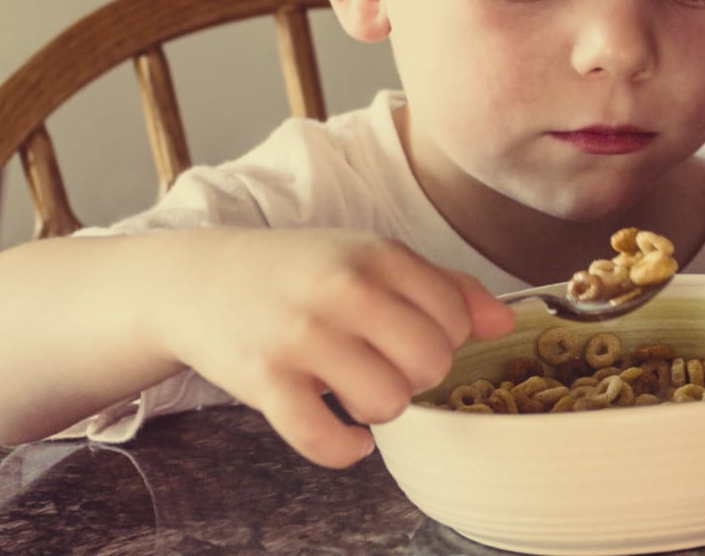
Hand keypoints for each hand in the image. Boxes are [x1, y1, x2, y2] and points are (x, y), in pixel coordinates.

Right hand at [160, 228, 512, 467]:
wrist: (198, 280)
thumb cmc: (300, 271)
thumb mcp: (371, 257)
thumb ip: (444, 286)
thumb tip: (507, 324)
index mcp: (377, 255)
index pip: (456, 316)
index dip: (444, 337)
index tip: (412, 334)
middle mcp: (343, 290)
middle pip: (431, 363)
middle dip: (417, 375)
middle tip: (384, 363)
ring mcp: (302, 337)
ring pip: (388, 403)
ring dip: (379, 408)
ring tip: (356, 388)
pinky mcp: (266, 382)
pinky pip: (327, 440)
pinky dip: (344, 449)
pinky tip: (344, 432)